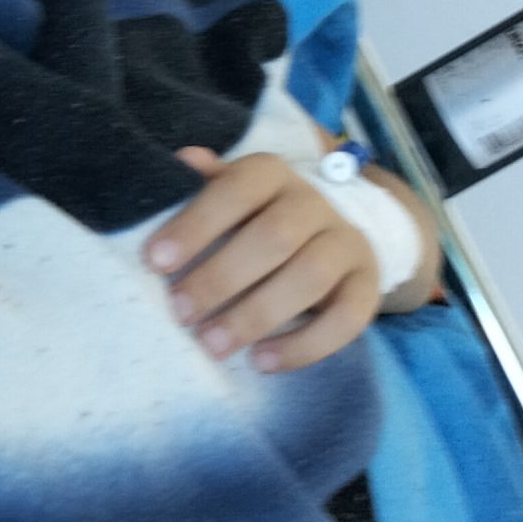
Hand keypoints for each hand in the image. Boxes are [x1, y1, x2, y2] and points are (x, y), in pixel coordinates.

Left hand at [144, 149, 378, 372]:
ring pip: (311, 277)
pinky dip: (304, 346)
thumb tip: (181, 160)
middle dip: (221, 277)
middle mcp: (315, 203)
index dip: (196, 224)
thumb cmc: (258, 218)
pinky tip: (262, 362)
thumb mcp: (232, 196)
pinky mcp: (366, 286)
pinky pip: (347, 319)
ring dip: (257, 315)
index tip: (155, 262)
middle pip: (274, 236)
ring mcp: (346, 243)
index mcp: (272, 174)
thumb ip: (207, 185)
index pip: (237, 189)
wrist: (333, 237)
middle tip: (180, 313)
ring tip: (212, 346)